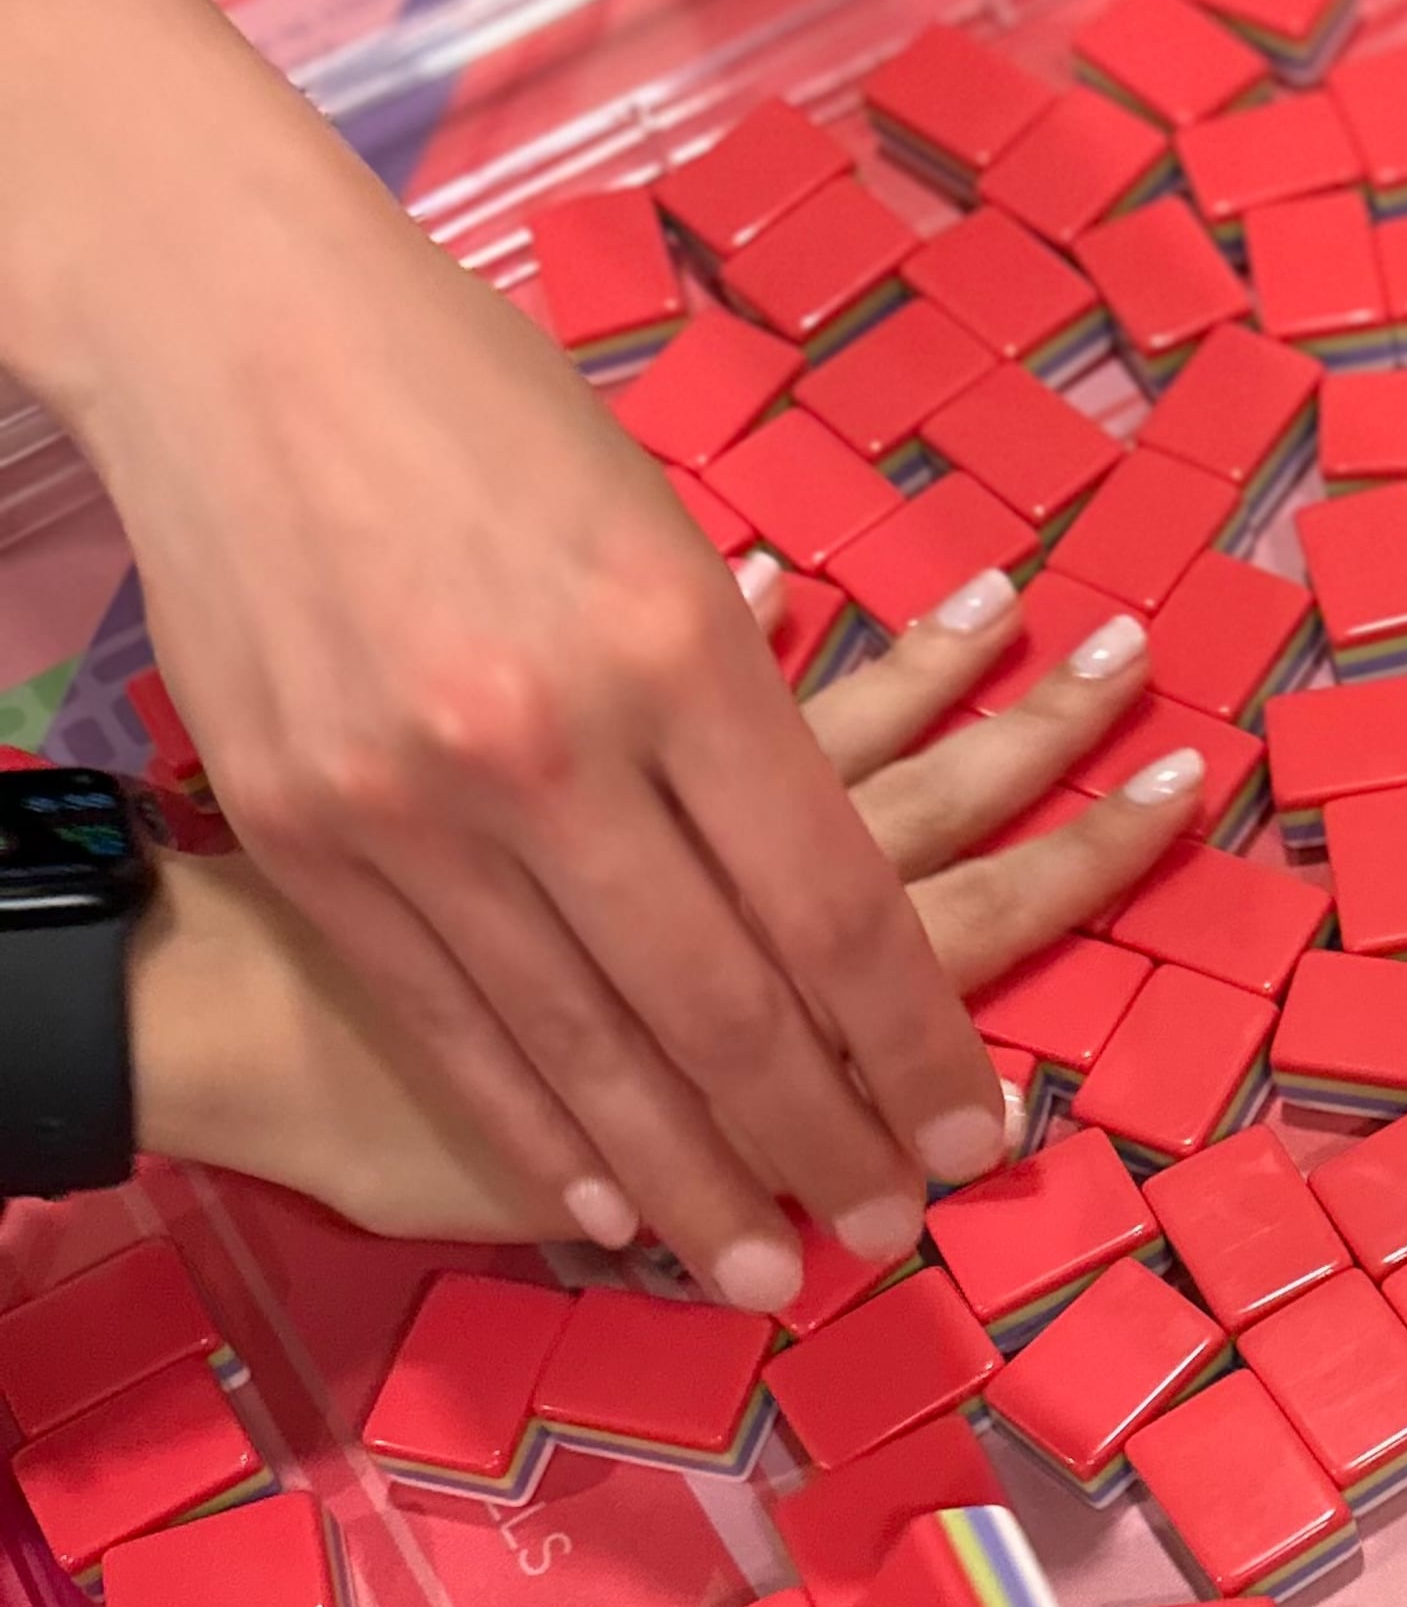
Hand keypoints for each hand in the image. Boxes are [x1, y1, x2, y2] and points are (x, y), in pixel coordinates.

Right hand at [90, 218, 1016, 1301]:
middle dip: (825, 1144)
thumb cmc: (488, 405)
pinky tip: (605, 1205)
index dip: (919, 1045)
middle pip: (732, 1006)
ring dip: (690, 1182)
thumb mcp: (659, 529)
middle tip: (890, 1233)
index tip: (971, 1138)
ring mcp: (416, 804)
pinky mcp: (311, 835)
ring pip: (588, 1053)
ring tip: (766, 1267)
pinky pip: (454, 1028)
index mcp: (676, 652)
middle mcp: (553, 744)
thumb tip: (849, 862)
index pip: (843, 907)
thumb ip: (745, 700)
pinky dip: (540, 1130)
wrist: (235, 339)